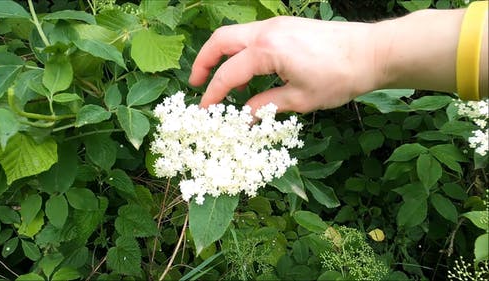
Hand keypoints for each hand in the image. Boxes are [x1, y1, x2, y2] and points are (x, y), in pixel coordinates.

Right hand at [189, 16, 377, 113]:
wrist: (372, 52)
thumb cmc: (339, 77)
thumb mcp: (301, 99)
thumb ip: (266, 106)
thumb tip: (245, 117)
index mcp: (268, 50)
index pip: (229, 73)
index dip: (213, 93)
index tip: (204, 110)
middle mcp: (267, 31)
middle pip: (221, 40)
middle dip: (204, 61)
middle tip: (196, 83)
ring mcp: (277, 25)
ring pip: (236, 35)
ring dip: (223, 56)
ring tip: (224, 82)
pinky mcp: (287, 26)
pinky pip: (253, 37)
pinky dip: (242, 53)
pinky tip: (250, 73)